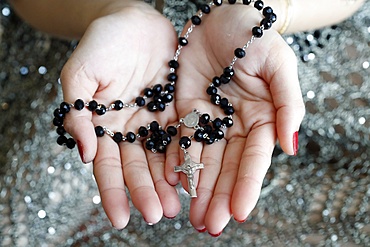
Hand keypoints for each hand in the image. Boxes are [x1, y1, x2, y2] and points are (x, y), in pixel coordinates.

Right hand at [60, 3, 180, 228]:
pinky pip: (182, 136)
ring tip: (176, 205)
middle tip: (157, 214)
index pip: (107, 166)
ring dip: (167, 182)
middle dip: (145, 191)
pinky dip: (185, 156)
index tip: (120, 217)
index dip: (113, 192)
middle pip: (137, 167)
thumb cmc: (102, 43)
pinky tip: (192, 175)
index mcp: (103, 125)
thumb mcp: (81, 73)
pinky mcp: (175, 109)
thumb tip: (85, 154)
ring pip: (160, 157)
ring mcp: (153, 121)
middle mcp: (129, 129)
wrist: (133, 20)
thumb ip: (78, 112)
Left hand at [165, 5, 304, 234]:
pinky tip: (172, 183)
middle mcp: (236, 125)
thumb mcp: (278, 65)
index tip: (238, 212)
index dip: (246, 185)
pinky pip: (182, 139)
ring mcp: (211, 119)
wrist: (222, 15)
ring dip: (198, 187)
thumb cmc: (255, 36)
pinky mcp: (188, 110)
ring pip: (204, 160)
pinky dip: (177, 162)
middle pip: (227, 166)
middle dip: (218, 196)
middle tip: (209, 225)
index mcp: (262, 118)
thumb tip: (290, 146)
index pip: (254, 158)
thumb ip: (288, 104)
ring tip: (191, 217)